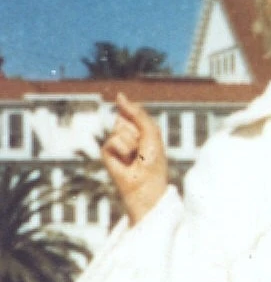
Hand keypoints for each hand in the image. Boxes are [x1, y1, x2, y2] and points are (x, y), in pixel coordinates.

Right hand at [100, 93, 168, 224]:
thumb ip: (137, 113)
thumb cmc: (153, 161)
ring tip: (135, 157)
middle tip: (142, 149)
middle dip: (137, 132)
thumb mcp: (151, 132)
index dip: (139, 119)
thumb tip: (119, 96)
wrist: (147, 185)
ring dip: (132, 143)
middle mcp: (125, 133)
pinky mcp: (106, 152)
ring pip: (119, 129)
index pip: (133, 111)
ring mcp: (115, 142)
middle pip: (124, 118)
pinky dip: (123, 150)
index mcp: (138, 127)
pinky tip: (125, 161)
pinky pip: (112, 140)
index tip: (146, 135)